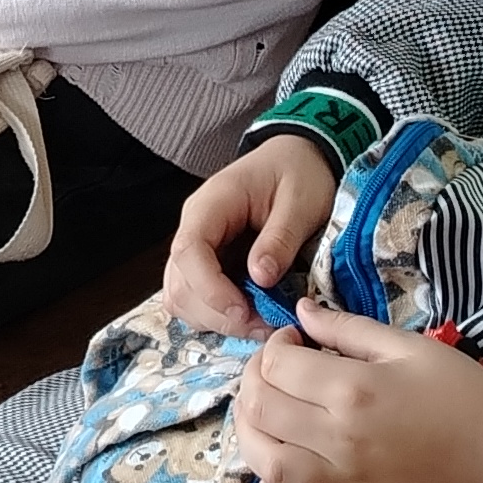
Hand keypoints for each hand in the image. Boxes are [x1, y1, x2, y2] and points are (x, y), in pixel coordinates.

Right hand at [165, 130, 340, 335]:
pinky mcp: (209, 266)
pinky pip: (198, 300)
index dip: (210, 289)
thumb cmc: (299, 173)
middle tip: (263, 325)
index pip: (189, 251)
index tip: (243, 312)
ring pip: (183, 298)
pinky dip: (220, 317)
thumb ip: (280, 238)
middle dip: (217, 314)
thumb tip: (260, 278)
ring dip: (217, 320)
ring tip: (261, 323)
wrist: (298, 158)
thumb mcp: (301, 201)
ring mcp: (199, 248)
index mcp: (212, 203)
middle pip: (181, 284)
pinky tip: (253, 317)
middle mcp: (194, 227)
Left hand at [233, 301, 482, 482]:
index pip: (276, 367)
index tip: (293, 341)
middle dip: (252, 384)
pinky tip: (277, 482)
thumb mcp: (405, 344)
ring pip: (270, 467)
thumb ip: (347, 327)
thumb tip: (300, 311)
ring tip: (263, 417)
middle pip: (262, 413)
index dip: (273, 347)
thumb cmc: (458, 389)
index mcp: (352, 388)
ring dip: (250, 439)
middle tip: (273, 373)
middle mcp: (340, 438)